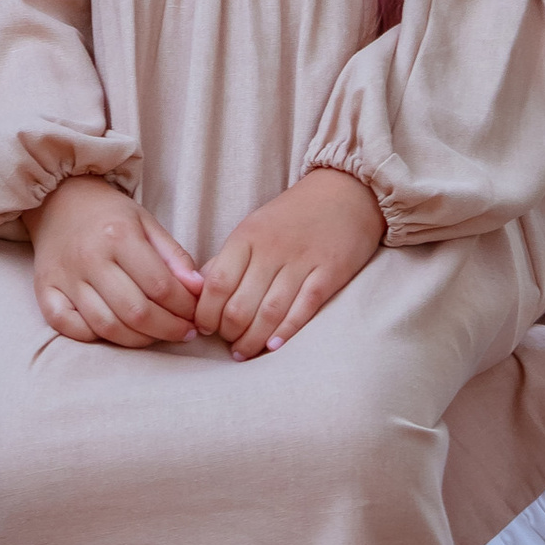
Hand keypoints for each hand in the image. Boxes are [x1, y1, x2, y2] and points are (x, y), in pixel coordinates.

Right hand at [27, 174, 202, 347]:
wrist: (58, 199)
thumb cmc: (108, 214)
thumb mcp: (147, 223)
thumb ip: (174, 256)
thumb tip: (198, 290)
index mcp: (118, 235)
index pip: (160, 286)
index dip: (185, 308)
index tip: (196, 316)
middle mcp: (89, 258)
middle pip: (135, 312)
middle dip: (168, 330)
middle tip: (184, 332)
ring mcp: (65, 277)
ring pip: (106, 326)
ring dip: (139, 340)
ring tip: (157, 335)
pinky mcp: (45, 291)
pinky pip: (68, 328)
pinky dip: (94, 336)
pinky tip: (114, 332)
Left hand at [191, 166, 384, 359]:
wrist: (345, 192)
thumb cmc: (293, 216)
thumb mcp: (253, 227)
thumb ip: (228, 259)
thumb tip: (199, 291)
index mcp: (247, 236)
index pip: (216, 283)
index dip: (205, 312)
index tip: (203, 328)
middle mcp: (271, 249)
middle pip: (240, 304)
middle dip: (228, 332)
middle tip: (228, 344)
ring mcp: (302, 261)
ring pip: (269, 312)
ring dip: (253, 339)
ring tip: (244, 352)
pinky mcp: (329, 273)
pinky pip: (304, 308)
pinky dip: (286, 331)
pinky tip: (273, 346)